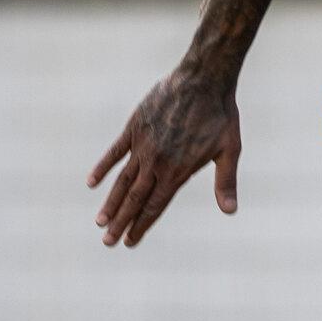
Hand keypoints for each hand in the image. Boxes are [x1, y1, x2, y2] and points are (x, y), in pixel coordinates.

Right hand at [87, 70, 240, 247]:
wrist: (203, 78)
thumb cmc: (220, 115)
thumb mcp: (229, 150)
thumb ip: (225, 182)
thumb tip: (230, 211)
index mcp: (178, 171)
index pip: (155, 206)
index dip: (141, 226)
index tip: (129, 242)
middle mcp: (156, 162)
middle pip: (134, 199)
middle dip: (120, 222)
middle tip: (106, 241)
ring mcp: (142, 144)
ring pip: (122, 180)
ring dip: (110, 202)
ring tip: (99, 221)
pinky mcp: (134, 127)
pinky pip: (115, 151)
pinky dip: (102, 167)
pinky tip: (91, 183)